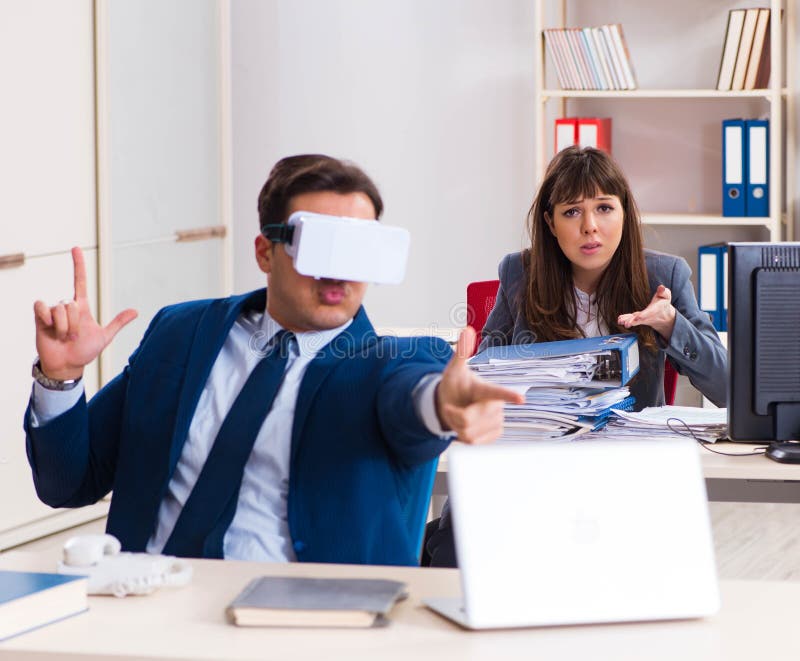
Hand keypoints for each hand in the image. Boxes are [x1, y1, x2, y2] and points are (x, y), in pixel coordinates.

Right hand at [33, 247, 137, 380]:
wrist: (67, 365)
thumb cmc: (84, 351)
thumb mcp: (104, 336)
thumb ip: (118, 323)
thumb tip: (136, 311)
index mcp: (82, 307)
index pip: (79, 280)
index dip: (78, 264)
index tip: (76, 248)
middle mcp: (67, 306)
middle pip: (71, 303)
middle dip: (74, 323)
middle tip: (73, 336)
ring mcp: (52, 311)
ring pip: (60, 308)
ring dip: (64, 327)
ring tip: (63, 337)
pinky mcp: (39, 317)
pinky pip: (42, 307)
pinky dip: (48, 320)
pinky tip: (49, 329)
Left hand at [435, 327, 524, 443]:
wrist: (454, 405)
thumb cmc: (455, 386)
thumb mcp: (453, 370)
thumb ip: (461, 352)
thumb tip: (467, 329)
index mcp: (486, 389)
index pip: (497, 392)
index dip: (509, 395)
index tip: (521, 398)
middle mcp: (495, 406)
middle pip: (470, 419)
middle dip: (454, 416)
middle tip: (451, 407)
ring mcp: (497, 421)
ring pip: (470, 433)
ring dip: (457, 428)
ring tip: (459, 417)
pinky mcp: (494, 434)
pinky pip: (473, 443)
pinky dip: (463, 437)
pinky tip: (465, 428)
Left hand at [617, 284, 676, 340]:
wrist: (663, 315)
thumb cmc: (663, 303)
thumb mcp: (666, 296)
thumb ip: (664, 292)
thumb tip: (661, 287)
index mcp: (655, 310)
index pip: (649, 313)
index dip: (644, 315)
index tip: (638, 317)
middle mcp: (648, 316)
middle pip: (641, 319)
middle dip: (634, 321)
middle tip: (627, 324)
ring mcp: (642, 318)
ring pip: (635, 320)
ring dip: (628, 321)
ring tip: (621, 322)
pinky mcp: (638, 318)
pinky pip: (631, 319)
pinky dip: (625, 319)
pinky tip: (619, 320)